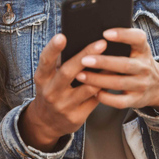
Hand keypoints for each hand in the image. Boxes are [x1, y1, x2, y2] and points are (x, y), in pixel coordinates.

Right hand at [19, 34, 105, 151]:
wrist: (46, 122)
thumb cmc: (52, 90)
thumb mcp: (48, 77)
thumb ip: (60, 63)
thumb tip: (80, 40)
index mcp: (42, 78)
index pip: (46, 61)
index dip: (53, 48)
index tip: (62, 36)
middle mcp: (51, 92)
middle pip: (68, 72)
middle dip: (85, 56)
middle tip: (102, 43)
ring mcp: (63, 106)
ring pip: (87, 88)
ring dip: (102, 74)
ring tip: (116, 59)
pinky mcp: (76, 117)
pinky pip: (95, 100)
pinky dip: (104, 88)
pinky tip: (114, 79)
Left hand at [75, 28, 158, 111]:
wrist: (158, 86)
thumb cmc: (137, 61)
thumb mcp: (136, 49)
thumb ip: (122, 41)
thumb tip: (93, 31)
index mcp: (143, 49)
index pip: (138, 38)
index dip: (123, 35)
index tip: (105, 33)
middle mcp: (144, 67)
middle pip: (124, 64)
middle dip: (103, 62)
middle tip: (84, 59)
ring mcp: (142, 84)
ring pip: (119, 83)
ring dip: (98, 80)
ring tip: (80, 75)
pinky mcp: (137, 100)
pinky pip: (120, 101)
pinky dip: (106, 98)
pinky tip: (94, 92)